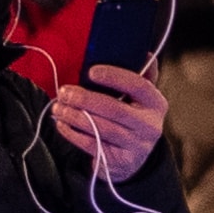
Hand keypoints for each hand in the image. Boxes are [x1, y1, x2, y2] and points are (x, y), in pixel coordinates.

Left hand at [58, 61, 165, 183]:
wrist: (132, 160)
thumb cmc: (131, 120)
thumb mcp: (140, 99)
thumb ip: (141, 76)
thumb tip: (143, 51)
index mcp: (156, 104)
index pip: (139, 86)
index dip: (115, 77)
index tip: (91, 71)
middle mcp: (150, 125)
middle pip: (114, 109)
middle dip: (84, 99)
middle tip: (63, 91)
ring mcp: (136, 145)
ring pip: (100, 128)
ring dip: (74, 116)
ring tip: (58, 107)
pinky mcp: (119, 161)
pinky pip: (91, 144)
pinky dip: (72, 133)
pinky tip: (61, 124)